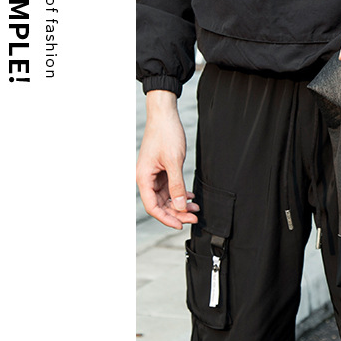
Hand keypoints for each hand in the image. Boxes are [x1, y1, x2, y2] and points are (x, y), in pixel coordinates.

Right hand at [136, 90, 198, 228]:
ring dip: (180, 204)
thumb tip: (179, 206)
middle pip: (160, 204)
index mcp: (143, 178)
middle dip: (177, 212)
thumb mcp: (174, 161)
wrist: (165, 115)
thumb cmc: (166, 134)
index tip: (181, 225)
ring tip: (196, 209)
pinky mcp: (161, 169)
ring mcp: (154, 174)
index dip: (167, 218)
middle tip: (194, 218)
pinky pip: (170, 187)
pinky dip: (180, 193)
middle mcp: (146, 178)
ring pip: (166, 197)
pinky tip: (191, 198)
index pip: (153, 207)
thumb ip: (176, 185)